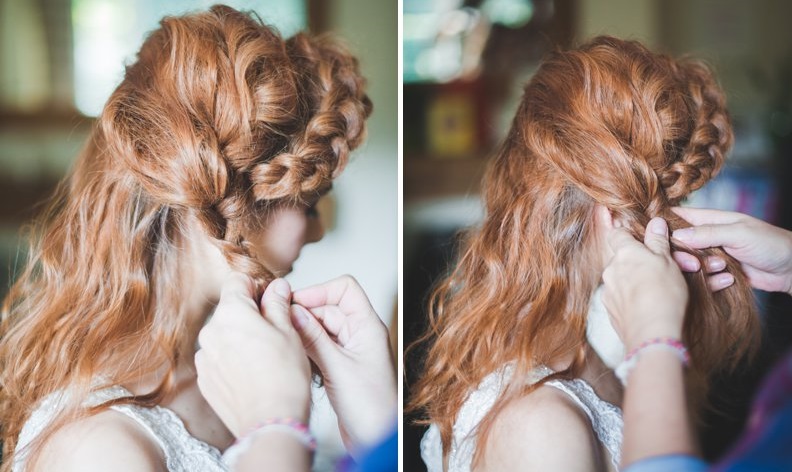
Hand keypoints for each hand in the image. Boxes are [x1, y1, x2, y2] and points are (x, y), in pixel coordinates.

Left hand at [195, 274, 310, 437]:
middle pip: (230, 310)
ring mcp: (205, 358)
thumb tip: (276, 287)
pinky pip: (219, 360)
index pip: (237, 281)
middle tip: (275, 333)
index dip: (257, 287)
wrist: (270, 421)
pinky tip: (253, 375)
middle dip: (250, 316)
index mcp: (230, 313)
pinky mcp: (205, 381)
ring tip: (265, 359)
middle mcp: (210, 332)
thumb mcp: (288, 330)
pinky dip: (233, 361)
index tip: (271, 301)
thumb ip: (278, 303)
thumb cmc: (284, 376)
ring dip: (241, 339)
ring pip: (224, 336)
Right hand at [290, 275, 395, 456]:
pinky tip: (295, 358)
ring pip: (320, 328)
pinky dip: (305, 348)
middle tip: (281, 324)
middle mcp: (359, 334)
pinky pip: (318, 347)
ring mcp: (349, 350)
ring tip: (286, 342)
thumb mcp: (338, 367)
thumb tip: (293, 311)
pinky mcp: (339, 367)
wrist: (378, 440)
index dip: (319, 290)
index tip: (295, 303)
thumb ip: (314, 337)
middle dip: (304, 313)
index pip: (345, 289)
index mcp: (368, 326)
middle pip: (327, 308)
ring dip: (303, 332)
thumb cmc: (372, 408)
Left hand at [602, 217, 688, 350]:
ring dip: (639, 282)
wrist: (652, 333)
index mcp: (624, 253)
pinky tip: (652, 306)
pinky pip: (623, 299)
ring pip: (624, 280)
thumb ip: (658, 241)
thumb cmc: (663, 293)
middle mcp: (610, 270)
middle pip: (623, 259)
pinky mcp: (610, 311)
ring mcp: (608, 291)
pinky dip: (635, 300)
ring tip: (663, 291)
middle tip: (666, 270)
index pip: (617, 234)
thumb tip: (655, 222)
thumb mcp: (667, 261)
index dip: (629, 235)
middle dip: (642, 263)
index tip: (642, 241)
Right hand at [672, 207, 791, 295]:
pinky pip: (703, 279)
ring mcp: (711, 256)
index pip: (677, 216)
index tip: (655, 237)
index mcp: (709, 219)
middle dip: (683, 255)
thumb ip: (708, 233)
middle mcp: (706, 237)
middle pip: (678, 244)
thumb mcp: (739, 233)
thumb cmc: (770, 243)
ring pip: (689, 264)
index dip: (663, 224)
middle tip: (694, 263)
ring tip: (722, 267)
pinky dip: (712, 282)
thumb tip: (677, 234)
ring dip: (702, 269)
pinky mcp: (717, 274)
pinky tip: (729, 279)